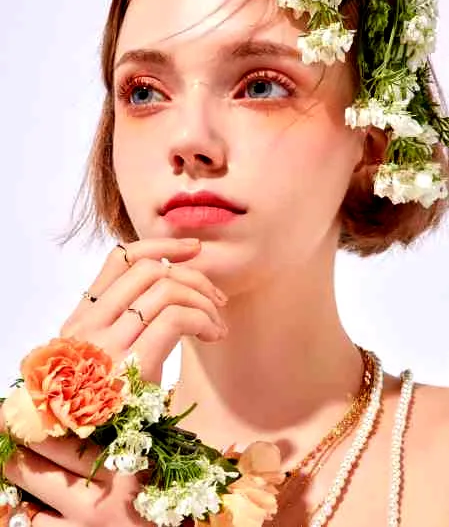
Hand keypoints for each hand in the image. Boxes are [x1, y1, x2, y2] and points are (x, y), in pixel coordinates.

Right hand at [2, 238, 227, 525]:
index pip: (119, 258)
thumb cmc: (109, 410)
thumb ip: (127, 326)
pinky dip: (204, 319)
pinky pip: (176, 317)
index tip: (193, 248)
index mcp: (82, 321)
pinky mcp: (131, 364)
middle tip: (217, 298)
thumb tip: (171, 291)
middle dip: (193, 274)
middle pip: (149, 269)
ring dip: (203, 297)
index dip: (161, 245)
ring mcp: (106, 345)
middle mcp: (88, 327)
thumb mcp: (109, 361)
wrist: (93, 463)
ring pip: (165, 287)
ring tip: (218, 321)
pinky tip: (215, 336)